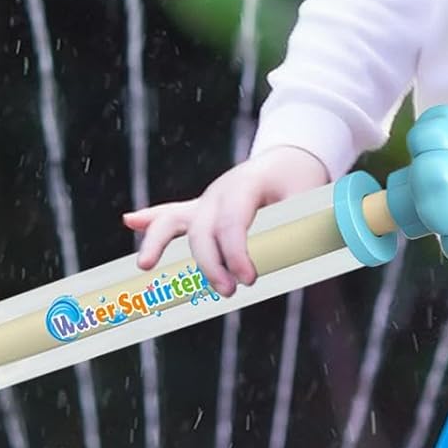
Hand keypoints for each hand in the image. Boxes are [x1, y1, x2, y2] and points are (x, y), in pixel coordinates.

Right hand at [122, 147, 329, 296]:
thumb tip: (317, 278)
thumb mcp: (311, 200)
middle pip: (203, 229)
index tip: (249, 279)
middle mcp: (221, 190)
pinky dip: (151, 218)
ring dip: (160, 242)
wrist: (293, 155)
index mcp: (248, 184)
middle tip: (230, 292)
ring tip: (144, 264)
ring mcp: (208, 199)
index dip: (236, 252)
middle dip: (210, 263)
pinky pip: (172, 213)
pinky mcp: (203, 208)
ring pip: (177, 219)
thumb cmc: (303, 180)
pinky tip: (130, 220)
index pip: (233, 221)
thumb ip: (308, 234)